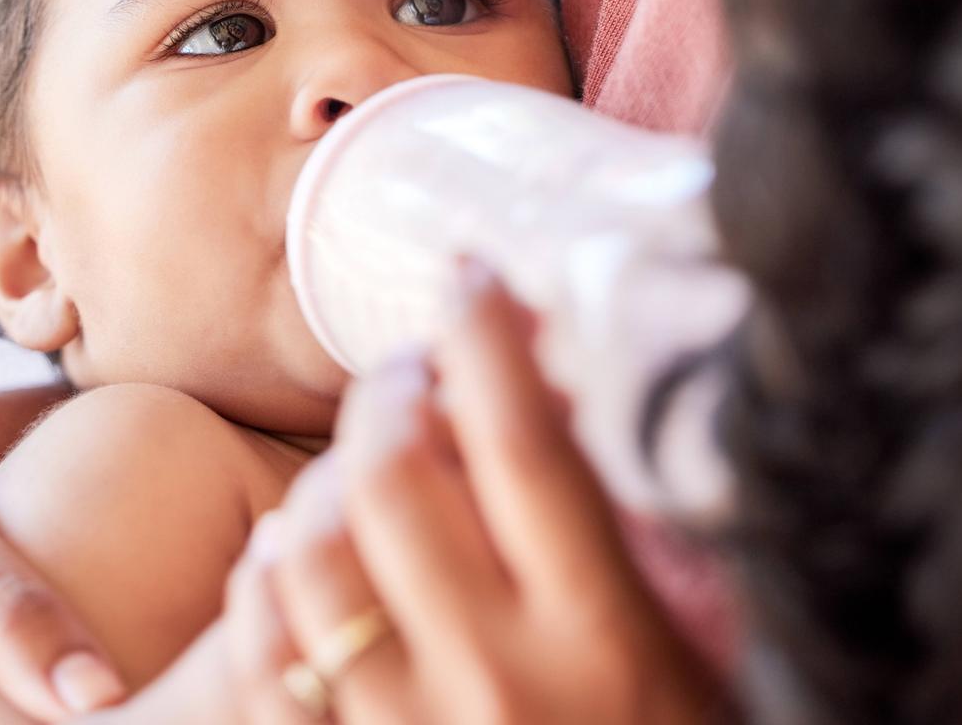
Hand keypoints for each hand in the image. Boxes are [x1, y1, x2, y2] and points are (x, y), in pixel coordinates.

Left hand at [92, 262, 722, 723]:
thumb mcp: (700, 660)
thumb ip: (645, 544)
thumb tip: (575, 399)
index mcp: (604, 639)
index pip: (522, 444)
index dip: (486, 338)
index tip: (473, 277)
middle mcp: (499, 683)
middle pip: (392, 478)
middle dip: (388, 394)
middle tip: (411, 371)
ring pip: (307, 557)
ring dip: (318, 482)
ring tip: (357, 463)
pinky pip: (260, 658)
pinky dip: (263, 584)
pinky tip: (292, 555)